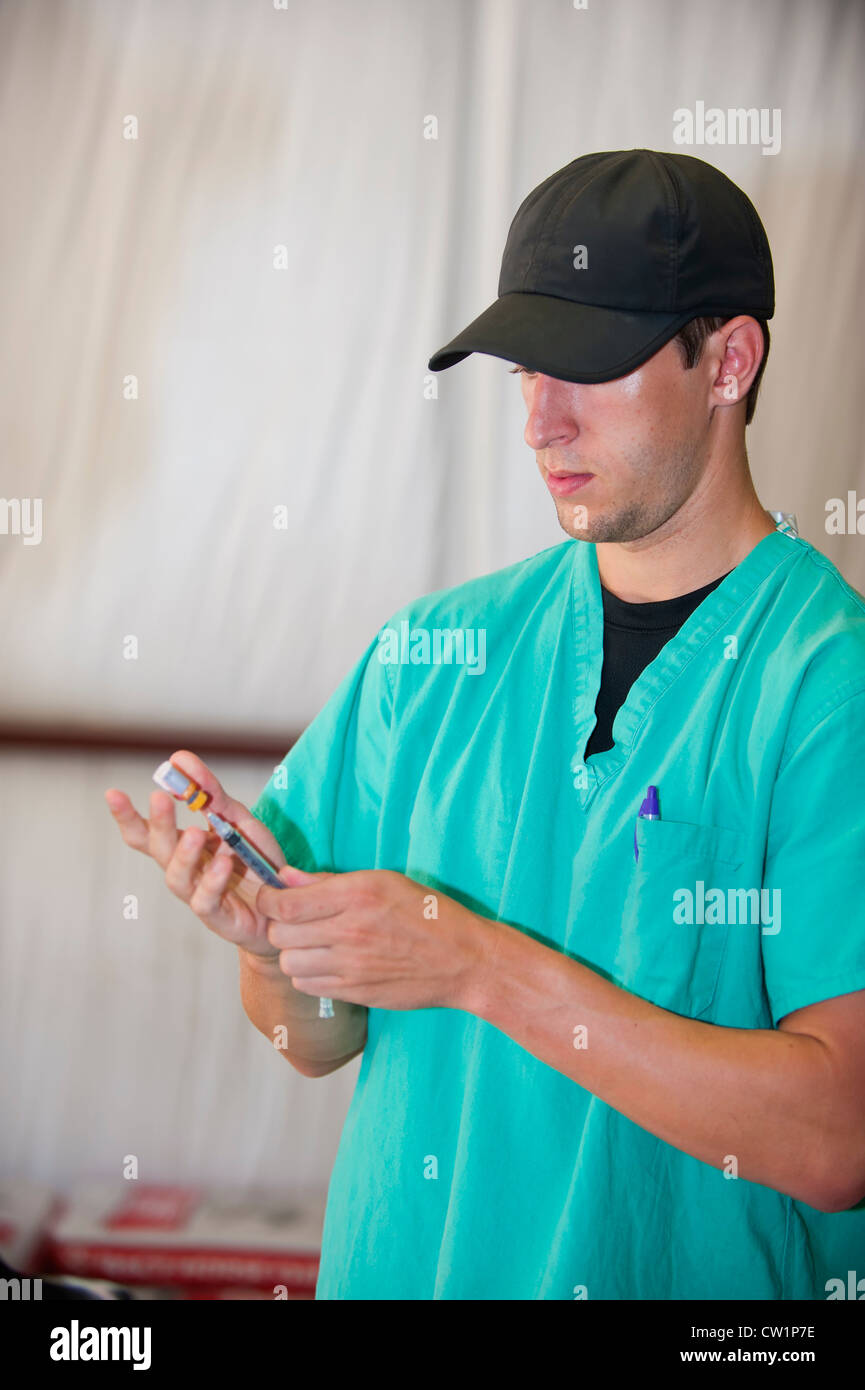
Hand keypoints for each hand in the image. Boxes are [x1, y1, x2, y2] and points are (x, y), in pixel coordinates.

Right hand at [105, 749, 283, 958]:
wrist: (287, 906)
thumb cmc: (256, 862)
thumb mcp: (237, 818)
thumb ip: (210, 792)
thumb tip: (179, 759)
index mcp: (184, 847)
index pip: (145, 833)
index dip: (126, 817)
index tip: (112, 793)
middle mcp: (186, 870)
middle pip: (159, 850)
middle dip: (158, 824)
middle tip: (159, 797)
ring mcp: (198, 895)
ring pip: (177, 876)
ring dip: (183, 853)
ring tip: (195, 832)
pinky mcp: (218, 917)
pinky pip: (206, 901)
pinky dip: (213, 881)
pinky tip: (224, 862)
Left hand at [256, 866, 494, 1010]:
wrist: (463, 959)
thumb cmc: (427, 914)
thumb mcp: (383, 881)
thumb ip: (329, 881)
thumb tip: (286, 878)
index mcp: (356, 894)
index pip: (285, 904)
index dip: (267, 900)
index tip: (270, 898)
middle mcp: (350, 930)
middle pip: (280, 935)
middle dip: (279, 927)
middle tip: (293, 921)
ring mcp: (351, 965)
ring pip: (289, 964)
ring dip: (293, 954)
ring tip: (311, 944)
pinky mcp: (355, 991)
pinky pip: (308, 986)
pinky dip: (308, 975)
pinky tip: (325, 964)